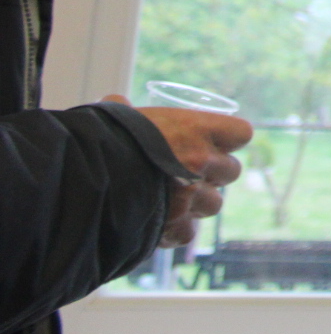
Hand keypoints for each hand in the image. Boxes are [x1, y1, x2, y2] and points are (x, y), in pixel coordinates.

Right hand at [104, 95, 252, 247]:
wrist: (85, 183)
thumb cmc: (101, 142)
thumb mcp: (117, 117)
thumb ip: (124, 109)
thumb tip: (116, 102)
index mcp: (196, 130)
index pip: (241, 133)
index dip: (228, 139)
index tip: (213, 142)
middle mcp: (202, 163)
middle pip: (232, 171)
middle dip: (214, 174)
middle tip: (189, 174)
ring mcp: (192, 197)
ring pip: (214, 204)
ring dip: (198, 203)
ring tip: (172, 200)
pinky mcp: (176, 226)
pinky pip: (187, 232)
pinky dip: (174, 230)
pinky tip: (156, 224)